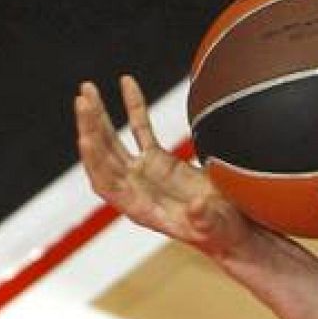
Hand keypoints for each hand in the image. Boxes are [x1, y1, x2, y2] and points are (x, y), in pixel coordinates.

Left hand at [75, 76, 256, 255]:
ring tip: (87, 90)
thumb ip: (204, 219)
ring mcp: (144, 172)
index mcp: (139, 208)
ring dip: (99, 116)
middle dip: (91, 129)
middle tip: (84, 101)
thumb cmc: (223, 235)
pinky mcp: (159, 160)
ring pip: (114, 140)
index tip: (86, 137)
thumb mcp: (216, 229)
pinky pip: (141, 128)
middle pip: (103, 156)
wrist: (234, 230)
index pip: (106, 182)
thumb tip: (197, 206)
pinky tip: (127, 83)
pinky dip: (134, 107)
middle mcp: (134, 188)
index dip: (95, 161)